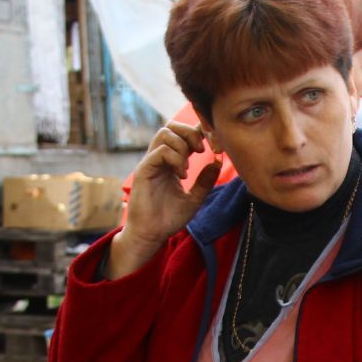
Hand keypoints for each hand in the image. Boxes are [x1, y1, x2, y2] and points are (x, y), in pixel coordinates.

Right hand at [110, 123, 222, 278]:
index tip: (213, 143)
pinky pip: (160, 151)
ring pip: (165, 133)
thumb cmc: (168, 219)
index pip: (183, 135)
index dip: (198, 132)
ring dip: (182, 145)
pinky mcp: (144, 170)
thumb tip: (217, 162)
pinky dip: (175, 158)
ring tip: (189, 166)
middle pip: (172, 126)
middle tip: (201, 149)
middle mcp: (159, 159)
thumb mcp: (194, 199)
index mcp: (171, 162)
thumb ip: (205, 181)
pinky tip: (182, 174)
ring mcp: (151, 162)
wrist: (151, 235)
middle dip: (190, 132)